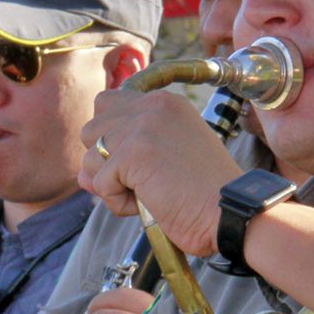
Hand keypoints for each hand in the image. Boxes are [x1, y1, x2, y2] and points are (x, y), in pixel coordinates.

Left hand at [78, 89, 239, 256]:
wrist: (230, 211)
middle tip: (138, 182)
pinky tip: (149, 203)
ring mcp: (141, 126)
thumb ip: (123, 159)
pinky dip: (118, 202)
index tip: (133, 162)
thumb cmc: (204, 195)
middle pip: (91, 129)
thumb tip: (83, 175)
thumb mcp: (162, 164)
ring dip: (111, 185)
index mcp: (164, 103)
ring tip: (147, 194)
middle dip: (104, 161)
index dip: (111, 139)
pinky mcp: (133, 152)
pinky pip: (100, 182)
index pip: (109, 104)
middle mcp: (151, 106)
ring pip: (91, 157)